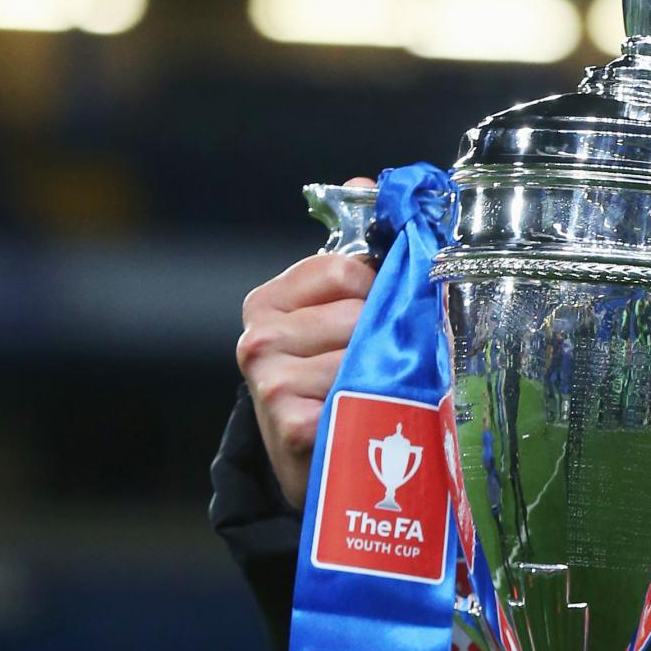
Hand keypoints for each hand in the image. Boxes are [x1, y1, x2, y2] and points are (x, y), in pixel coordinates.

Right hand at [236, 182, 377, 508]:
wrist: (313, 468)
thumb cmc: (332, 381)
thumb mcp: (338, 314)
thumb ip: (355, 251)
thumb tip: (366, 182)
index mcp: (269, 300)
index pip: (350, 269)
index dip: (384, 291)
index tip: (386, 317)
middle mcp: (258, 337)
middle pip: (362, 312)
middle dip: (391, 337)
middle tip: (392, 366)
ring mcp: (269, 382)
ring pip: (367, 356)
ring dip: (390, 378)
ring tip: (382, 397)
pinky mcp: (289, 425)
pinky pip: (361, 400)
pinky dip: (377, 412)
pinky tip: (367, 424)